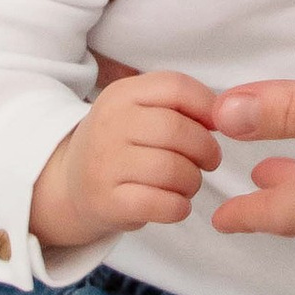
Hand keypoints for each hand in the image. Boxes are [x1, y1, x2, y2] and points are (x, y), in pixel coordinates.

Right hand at [29, 72, 219, 249]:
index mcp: (121, 94)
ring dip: (193, 181)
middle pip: (178, 131)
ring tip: (187, 183)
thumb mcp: (139, 110)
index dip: (207, 106)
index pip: (176, 87)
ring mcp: (104, 164)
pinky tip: (176, 204)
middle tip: (208, 161)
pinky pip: (162, 204)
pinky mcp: (107, 203)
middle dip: (206, 150)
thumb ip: (179, 105)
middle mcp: (109, 124)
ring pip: (173, 170)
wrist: (70, 185)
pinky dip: (180, 207)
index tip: (214, 126)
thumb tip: (223, 115)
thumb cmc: (122, 145)